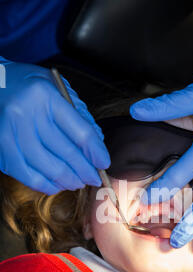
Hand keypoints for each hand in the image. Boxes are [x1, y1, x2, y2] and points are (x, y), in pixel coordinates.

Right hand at [0, 58, 109, 194]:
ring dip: (68, 180)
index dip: (96, 152)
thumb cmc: (28, 86)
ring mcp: (10, 133)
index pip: (80, 131)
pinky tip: (57, 185)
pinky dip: (46, 185)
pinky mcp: (0, 149)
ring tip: (77, 182)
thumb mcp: (55, 87)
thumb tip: (97, 143)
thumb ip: (78, 113)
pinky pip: (28, 176)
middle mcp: (26, 114)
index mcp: (45, 96)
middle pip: (66, 153)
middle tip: (95, 179)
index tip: (104, 163)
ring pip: (48, 168)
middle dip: (85, 171)